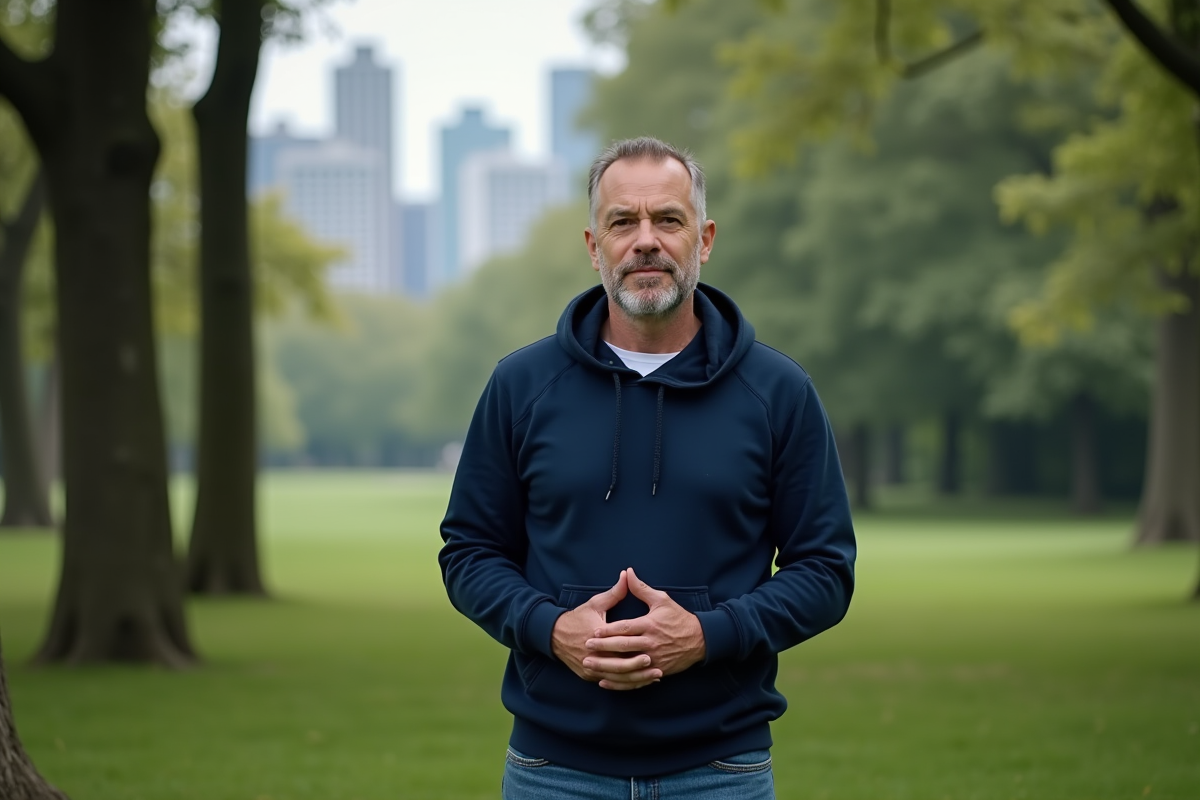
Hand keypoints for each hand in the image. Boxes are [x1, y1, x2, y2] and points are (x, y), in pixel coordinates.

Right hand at [550, 570, 662, 690]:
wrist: (553, 635)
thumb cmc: (577, 617)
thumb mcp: (595, 603)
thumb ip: (615, 592)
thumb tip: (627, 575)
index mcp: (597, 636)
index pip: (618, 644)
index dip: (635, 647)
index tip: (652, 646)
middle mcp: (593, 655)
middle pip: (619, 665)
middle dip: (638, 667)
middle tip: (655, 665)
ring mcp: (590, 668)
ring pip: (616, 678)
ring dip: (636, 679)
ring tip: (653, 677)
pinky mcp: (589, 676)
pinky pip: (610, 683)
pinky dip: (625, 684)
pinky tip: (640, 682)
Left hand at [586, 567, 706, 681]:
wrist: (700, 640)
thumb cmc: (679, 618)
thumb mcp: (662, 600)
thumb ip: (641, 588)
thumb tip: (627, 573)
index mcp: (650, 625)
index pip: (625, 628)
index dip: (608, 630)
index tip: (593, 631)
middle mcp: (651, 643)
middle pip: (624, 646)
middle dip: (603, 647)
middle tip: (587, 646)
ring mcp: (654, 659)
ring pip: (627, 665)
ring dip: (607, 666)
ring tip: (590, 665)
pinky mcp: (657, 671)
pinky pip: (635, 679)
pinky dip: (620, 682)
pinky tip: (606, 682)